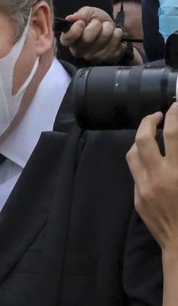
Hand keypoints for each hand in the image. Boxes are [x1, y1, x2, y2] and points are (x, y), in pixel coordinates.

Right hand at [60, 6, 127, 63]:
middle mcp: (79, 51)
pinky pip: (116, 47)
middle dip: (97, 26)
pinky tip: (115, 36)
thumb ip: (80, 15)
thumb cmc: (95, 20)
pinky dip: (119, 37)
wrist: (110, 26)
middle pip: (87, 39)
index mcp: (70, 40)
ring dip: (110, 30)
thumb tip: (70, 18)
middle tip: (99, 24)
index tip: (81, 22)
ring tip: (108, 28)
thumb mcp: (87, 13)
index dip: (75, 30)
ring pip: (105, 42)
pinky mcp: (108, 58)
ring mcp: (93, 57)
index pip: (68, 39)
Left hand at [127, 103, 177, 248]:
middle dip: (149, 122)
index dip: (175, 116)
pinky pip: (135, 173)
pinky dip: (141, 161)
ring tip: (151, 134)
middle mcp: (158, 178)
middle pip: (144, 139)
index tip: (176, 106)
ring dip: (141, 140)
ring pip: (132, 154)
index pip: (174, 135)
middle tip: (158, 115)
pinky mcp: (137, 199)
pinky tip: (151, 160)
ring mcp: (144, 189)